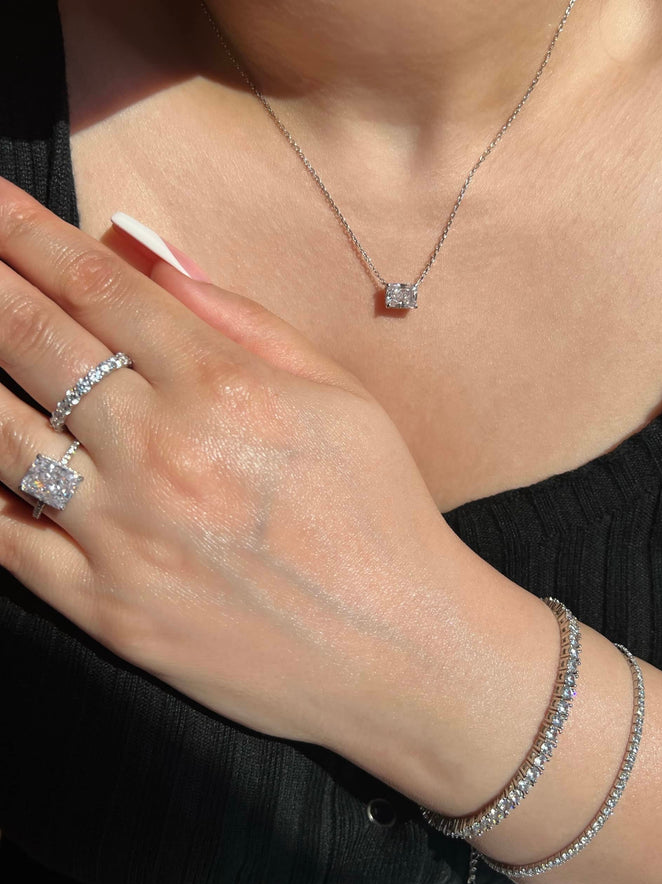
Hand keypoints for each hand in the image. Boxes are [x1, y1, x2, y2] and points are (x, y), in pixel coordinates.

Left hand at [0, 179, 495, 800]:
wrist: (401, 649)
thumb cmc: (381, 513)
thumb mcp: (340, 396)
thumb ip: (246, 324)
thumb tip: (157, 268)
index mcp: (222, 388)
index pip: (98, 287)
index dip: (28, 234)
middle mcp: (159, 451)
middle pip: (31, 340)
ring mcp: (122, 534)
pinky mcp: (106, 609)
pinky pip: (6, 539)